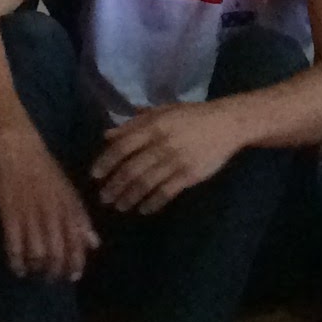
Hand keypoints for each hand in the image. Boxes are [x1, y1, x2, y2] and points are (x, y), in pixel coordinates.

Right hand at [0, 132, 99, 278]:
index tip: (73, 277)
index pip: (77, 245)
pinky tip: (18, 269)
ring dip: (37, 269)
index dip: (76, 265)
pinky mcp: (10, 216)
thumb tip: (94, 245)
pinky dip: (17, 262)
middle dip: (55, 272)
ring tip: (36, 272)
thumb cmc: (48, 173)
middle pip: (57, 254)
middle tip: (52, 278)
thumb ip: (81, 220)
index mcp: (69, 210)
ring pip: (37, 254)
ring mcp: (30, 217)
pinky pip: (14, 246)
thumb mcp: (70, 193)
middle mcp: (52, 216)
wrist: (21, 153)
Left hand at [91, 99, 243, 215]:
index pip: (122, 147)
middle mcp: (161, 144)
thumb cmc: (191, 116)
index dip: (106, 162)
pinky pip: (166, 193)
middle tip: (104, 198)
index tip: (94, 175)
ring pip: (146, 184)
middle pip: (131, 169)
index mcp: (153, 126)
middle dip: (114, 186)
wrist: (226, 124)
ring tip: (120, 206)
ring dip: (130, 197)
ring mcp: (176, 161)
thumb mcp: (161, 112)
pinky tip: (143, 210)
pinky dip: (153, 203)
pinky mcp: (189, 176)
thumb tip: (107, 136)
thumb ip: (134, 124)